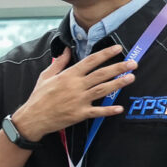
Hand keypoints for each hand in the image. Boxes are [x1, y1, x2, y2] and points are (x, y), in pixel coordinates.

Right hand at [12, 45, 135, 140]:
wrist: (33, 118)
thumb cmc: (39, 97)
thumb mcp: (46, 76)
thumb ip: (59, 62)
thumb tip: (68, 50)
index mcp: (68, 75)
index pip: (90, 61)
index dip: (105, 54)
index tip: (118, 49)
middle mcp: (76, 86)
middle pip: (101, 74)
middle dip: (118, 68)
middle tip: (132, 63)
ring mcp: (79, 100)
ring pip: (102, 90)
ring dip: (118, 83)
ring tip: (131, 78)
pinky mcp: (79, 114)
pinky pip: (97, 111)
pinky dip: (108, 110)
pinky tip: (119, 108)